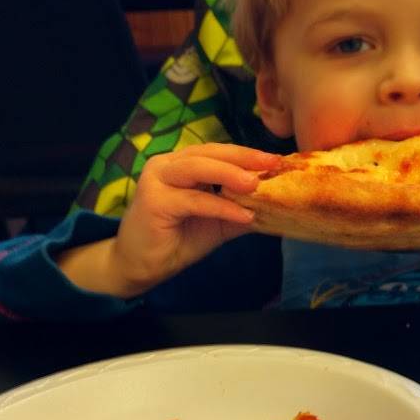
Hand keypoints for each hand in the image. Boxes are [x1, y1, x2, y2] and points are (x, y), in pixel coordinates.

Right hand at [58, 144, 283, 297]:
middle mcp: (165, 165)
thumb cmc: (177, 240)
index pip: (217, 152)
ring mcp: (157, 180)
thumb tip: (276, 203)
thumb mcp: (217, 221)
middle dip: (243, 157)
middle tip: (273, 163)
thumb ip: (239, 207)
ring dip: (231, 175)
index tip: (277, 160)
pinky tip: (244, 215)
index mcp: (180, 164)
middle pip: (209, 153)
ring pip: (199, 169)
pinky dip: (221, 207)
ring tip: (257, 183)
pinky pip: (195, 200)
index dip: (246, 154)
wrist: (142, 267)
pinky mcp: (154, 201)